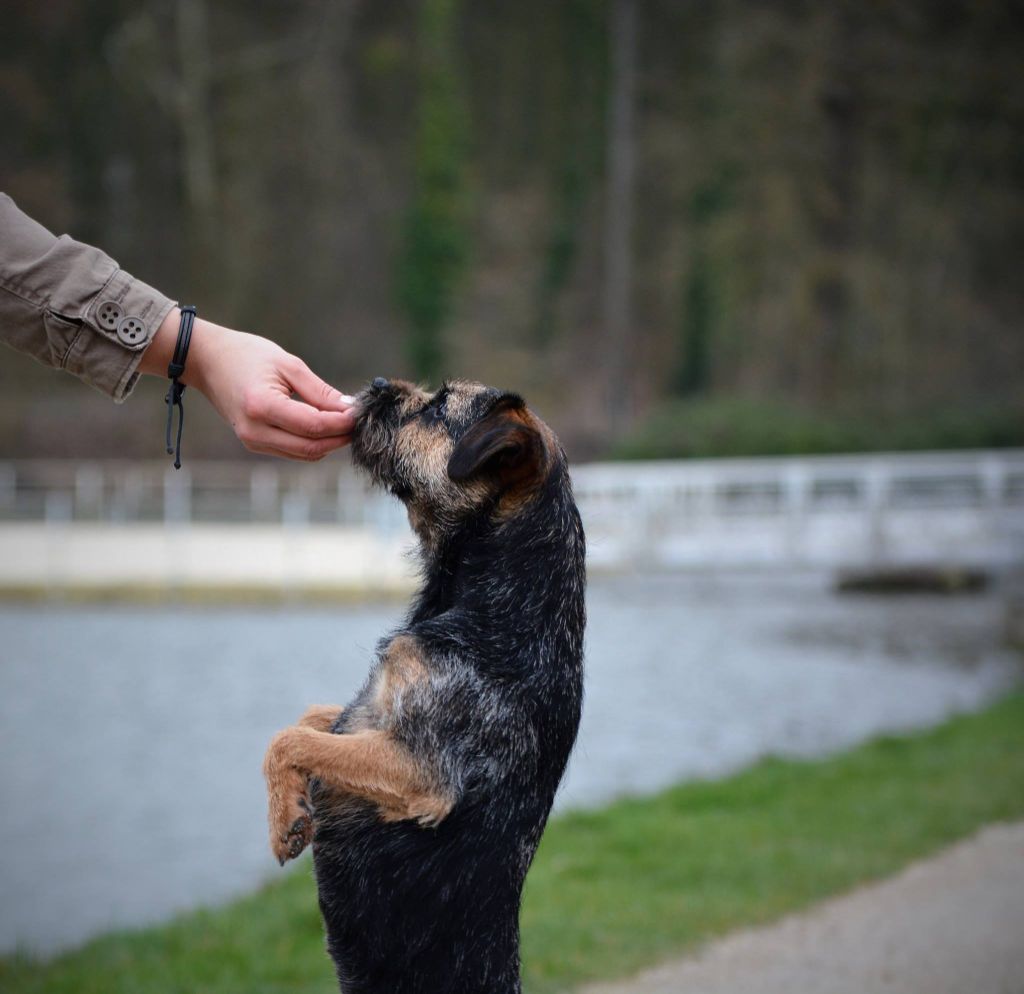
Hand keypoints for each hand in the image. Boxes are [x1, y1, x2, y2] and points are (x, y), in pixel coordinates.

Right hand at [141, 308, 355, 460]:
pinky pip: (292, 451)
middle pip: (311, 447)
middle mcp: (255, 431)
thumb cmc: (246, 355)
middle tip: (360, 423)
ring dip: (329, 443)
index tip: (361, 413)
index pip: (313, 425)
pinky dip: (313, 444)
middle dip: (340, 438)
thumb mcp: (287, 364)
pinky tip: (326, 429)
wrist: (206, 361)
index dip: (342, 423)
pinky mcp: (254, 444)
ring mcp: (252, 441)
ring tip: (346, 425)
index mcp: (262, 406)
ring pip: (303, 454)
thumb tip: (349, 408)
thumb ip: (319, 390)